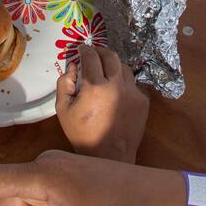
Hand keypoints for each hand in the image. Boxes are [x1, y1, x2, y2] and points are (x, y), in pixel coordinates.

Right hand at [54, 46, 146, 160]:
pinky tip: (114, 92)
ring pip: (124, 68)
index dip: (84, 49)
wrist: (109, 156)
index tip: (81, 49)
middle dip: (100, 52)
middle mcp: (116, 86)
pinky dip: (122, 83)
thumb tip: (73, 67)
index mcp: (95, 87)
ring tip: (104, 73)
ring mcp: (132, 93)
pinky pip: (132, 84)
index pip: (91, 56)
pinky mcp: (143, 101)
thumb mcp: (63, 109)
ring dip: (113, 66)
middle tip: (93, 55)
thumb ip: (64, 83)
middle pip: (111, 56)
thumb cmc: (83, 134)